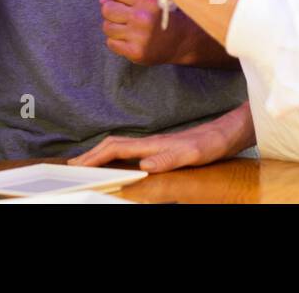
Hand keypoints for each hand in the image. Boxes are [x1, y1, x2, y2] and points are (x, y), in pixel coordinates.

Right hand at [69, 104, 253, 173]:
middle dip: (91, 154)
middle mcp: (149, 143)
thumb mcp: (193, 154)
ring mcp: (153, 144)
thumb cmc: (211, 144)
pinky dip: (113, 155)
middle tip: (73, 165)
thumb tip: (143, 165)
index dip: (96, 157)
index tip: (79, 165)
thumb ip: (169, 158)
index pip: (116, 149)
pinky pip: (128, 151)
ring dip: (100, 154)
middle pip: (111, 145)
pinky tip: (115, 162)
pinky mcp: (159, 147)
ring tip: (87, 163)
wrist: (224, 132)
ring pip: (118, 146)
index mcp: (152, 144)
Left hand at [101, 0, 183, 64]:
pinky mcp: (136, 53)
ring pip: (106, 26)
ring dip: (114, 26)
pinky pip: (110, 43)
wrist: (183, 40)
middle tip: (125, 14)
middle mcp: (143, 17)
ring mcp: (139, 37)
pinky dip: (117, 41)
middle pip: (106, 8)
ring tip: (128, 27)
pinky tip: (130, 38)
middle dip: (113, 9)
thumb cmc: (162, 12)